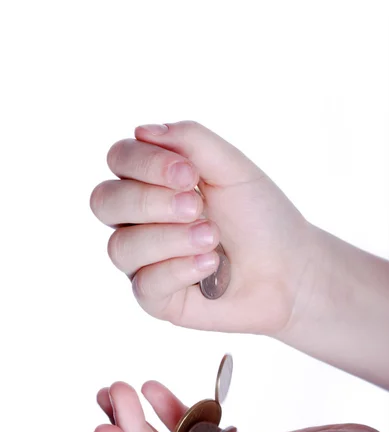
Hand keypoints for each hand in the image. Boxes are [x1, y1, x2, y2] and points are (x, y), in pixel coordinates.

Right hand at [90, 120, 314, 334]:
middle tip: (197, 206)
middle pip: (103, 201)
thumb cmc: (261, 218)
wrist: (290, 270)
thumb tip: (142, 130)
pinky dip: (179, 269)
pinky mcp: (156, 297)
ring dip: (169, 238)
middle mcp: (140, 220)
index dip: (145, 163)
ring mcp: (145, 260)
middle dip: (149, 201)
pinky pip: (145, 284)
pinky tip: (210, 265)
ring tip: (211, 237)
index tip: (190, 174)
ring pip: (120, 246)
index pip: (119, 159)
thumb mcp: (233, 169)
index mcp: (153, 182)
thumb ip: (192, 142)